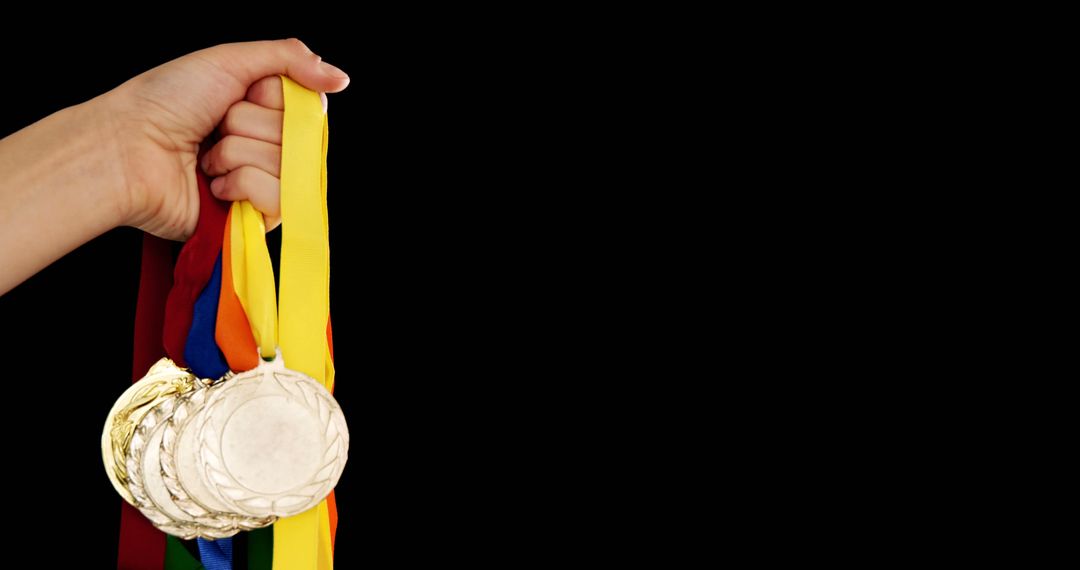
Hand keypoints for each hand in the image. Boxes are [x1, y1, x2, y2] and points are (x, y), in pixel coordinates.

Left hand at [104, 38, 348, 239]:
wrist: (126, 150)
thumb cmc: (165, 102)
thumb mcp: (229, 61)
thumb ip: (289, 58)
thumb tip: (341, 79)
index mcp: (267, 111)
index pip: (309, 106)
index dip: (275, 99)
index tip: (242, 93)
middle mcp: (270, 147)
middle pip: (299, 136)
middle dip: (248, 125)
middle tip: (215, 127)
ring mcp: (264, 184)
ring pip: (286, 166)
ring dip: (236, 155)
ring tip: (206, 159)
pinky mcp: (256, 218)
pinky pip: (278, 198)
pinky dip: (238, 184)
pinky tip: (212, 185)